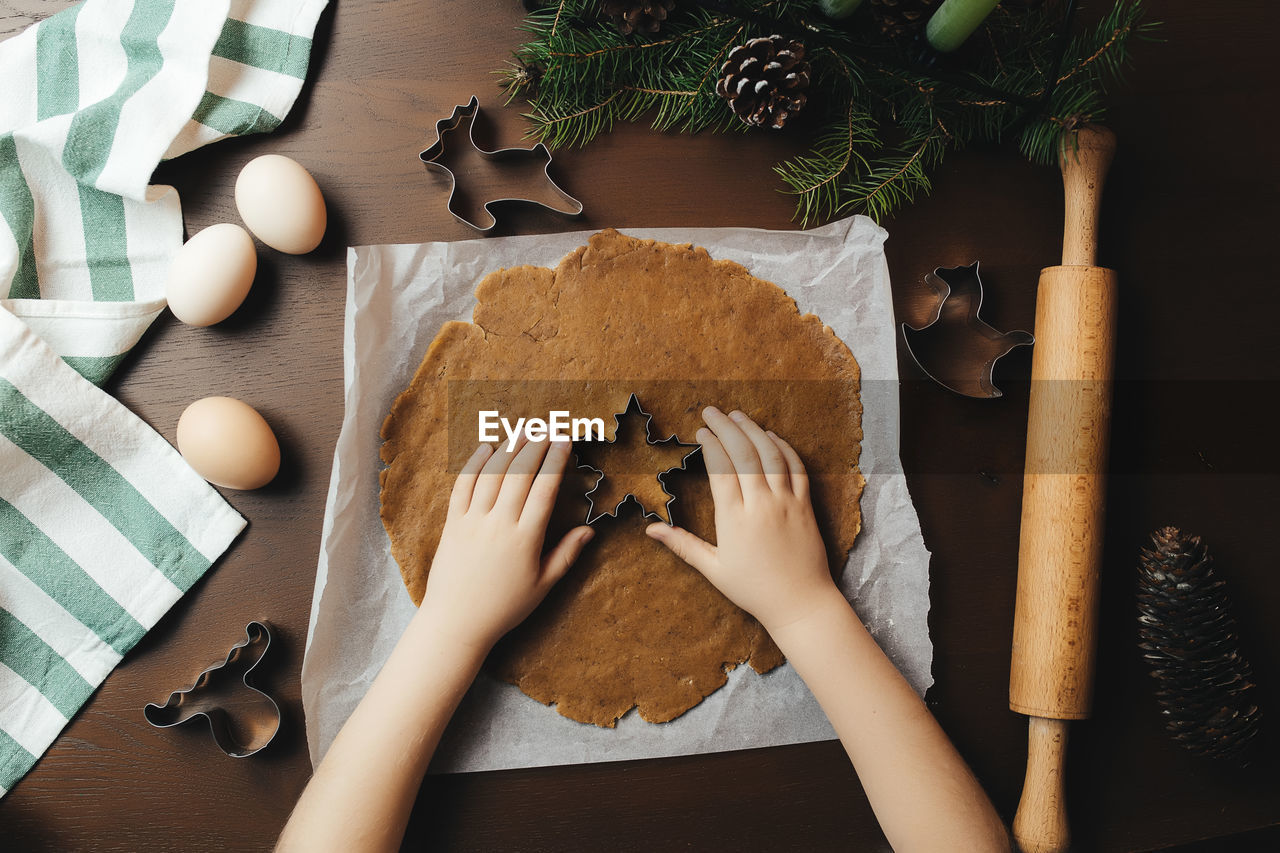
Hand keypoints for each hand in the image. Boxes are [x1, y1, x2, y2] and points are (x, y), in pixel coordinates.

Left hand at [418, 437, 593, 652]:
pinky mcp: (452, 523)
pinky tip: (485, 447)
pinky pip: (463, 485)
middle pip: (520, 473)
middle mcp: (499, 524)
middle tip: (548, 426)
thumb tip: (589, 530)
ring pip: (492, 473)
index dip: (556, 461)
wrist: (456, 622)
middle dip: (536, 445)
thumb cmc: (503, 608)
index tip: (565, 441)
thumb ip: (566, 555)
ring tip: (523, 430)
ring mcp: (473, 521)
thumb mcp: (542, 586)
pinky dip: (474, 462)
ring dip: (509, 447)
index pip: (545, 489)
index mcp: (525, 539)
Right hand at [646, 407, 841, 634]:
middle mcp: (761, 504)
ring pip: (770, 454)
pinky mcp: (805, 505)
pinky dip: (783, 447)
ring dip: (753, 430)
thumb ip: (682, 544)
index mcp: (734, 519)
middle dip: (726, 427)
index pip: (721, 468)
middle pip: (744, 453)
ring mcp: (786, 502)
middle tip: (712, 411)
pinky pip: (796, 467)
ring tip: (737, 415)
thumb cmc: (753, 589)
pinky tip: (770, 436)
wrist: (800, 603)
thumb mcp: (713, 569)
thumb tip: (650, 529)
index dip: (710, 445)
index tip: (700, 432)